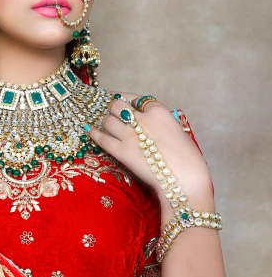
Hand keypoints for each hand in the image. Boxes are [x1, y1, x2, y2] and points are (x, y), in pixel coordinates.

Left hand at [87, 93, 211, 200]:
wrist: (183, 177)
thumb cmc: (187, 157)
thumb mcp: (177, 130)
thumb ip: (162, 124)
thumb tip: (151, 125)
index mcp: (158, 111)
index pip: (136, 99)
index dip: (129, 102)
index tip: (124, 103)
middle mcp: (141, 118)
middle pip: (117, 105)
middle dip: (114, 109)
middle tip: (113, 113)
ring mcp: (129, 134)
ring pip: (108, 120)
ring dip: (106, 121)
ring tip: (106, 125)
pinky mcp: (121, 151)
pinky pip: (102, 138)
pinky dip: (94, 133)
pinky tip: (89, 130)